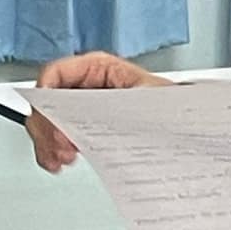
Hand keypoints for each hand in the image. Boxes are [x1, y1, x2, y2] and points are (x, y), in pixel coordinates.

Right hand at [26, 51, 168, 172]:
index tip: (55, 126)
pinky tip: (60, 162)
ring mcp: (82, 106)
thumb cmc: (170, 106)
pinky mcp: (83, 126)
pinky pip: (55, 136)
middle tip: (63, 148)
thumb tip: (86, 113)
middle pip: (46, 101)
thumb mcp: (142, 100)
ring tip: (63, 159)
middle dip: (48, 127)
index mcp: (98, 67)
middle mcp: (86, 84)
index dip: (48, 101)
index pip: (54, 75)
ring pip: (47, 121)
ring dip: (48, 142)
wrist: (184, 125)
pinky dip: (52, 151)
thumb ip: (110, 105)